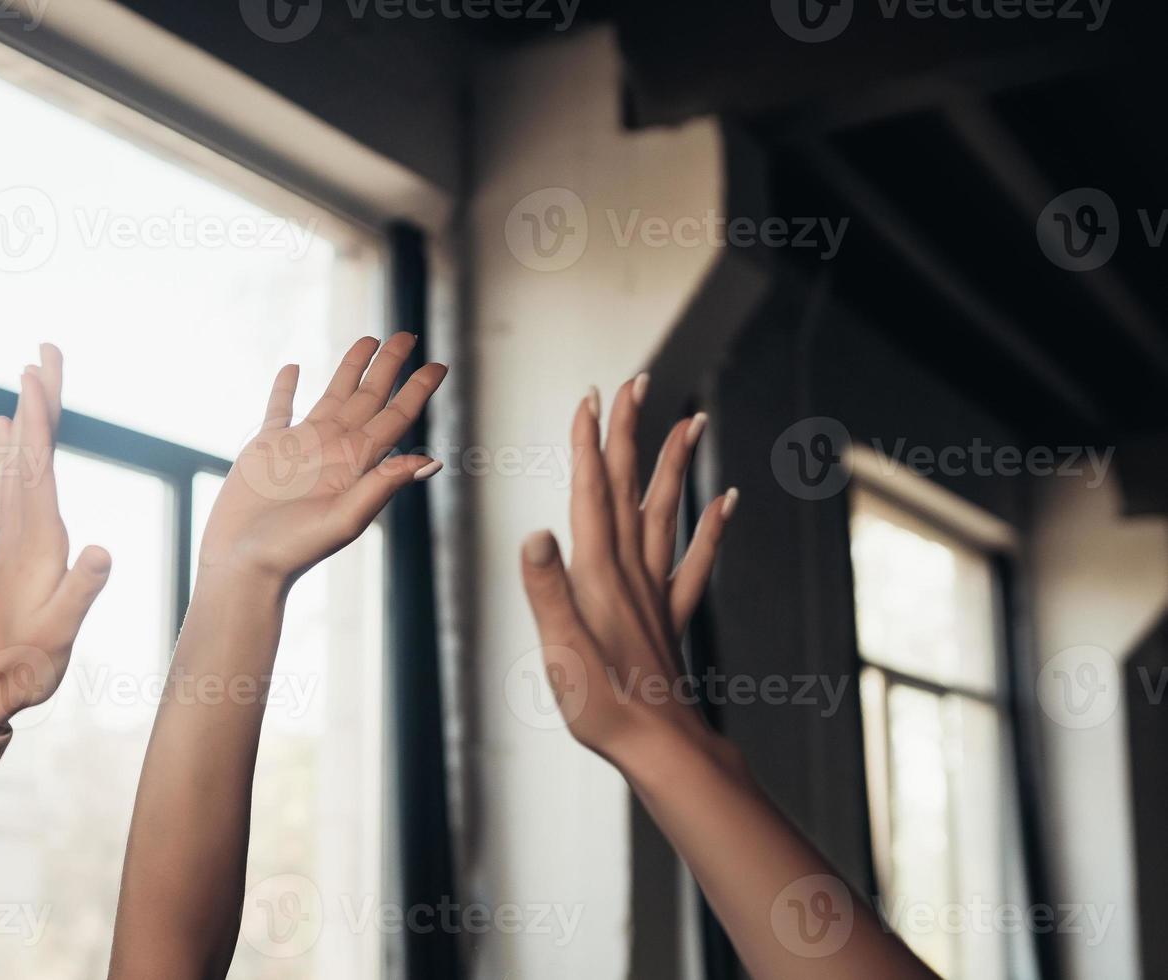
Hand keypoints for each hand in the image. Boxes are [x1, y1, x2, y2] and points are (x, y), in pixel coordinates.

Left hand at [0, 344, 111, 732]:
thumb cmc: (20, 667)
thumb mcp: (59, 634)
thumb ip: (81, 592)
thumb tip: (104, 551)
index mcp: (35, 541)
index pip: (37, 466)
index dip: (39, 418)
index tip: (38, 371)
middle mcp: (18, 530)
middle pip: (27, 451)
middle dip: (38, 400)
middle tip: (45, 351)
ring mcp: (9, 539)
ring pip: (15, 464)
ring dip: (23, 420)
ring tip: (25, 383)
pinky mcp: (8, 551)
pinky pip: (7, 486)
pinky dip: (9, 453)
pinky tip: (4, 443)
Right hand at [198, 333, 446, 586]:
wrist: (244, 564)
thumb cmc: (294, 550)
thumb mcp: (345, 520)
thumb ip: (383, 485)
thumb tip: (430, 460)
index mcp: (356, 464)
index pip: (395, 417)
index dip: (417, 391)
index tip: (439, 365)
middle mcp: (334, 450)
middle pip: (369, 397)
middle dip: (389, 366)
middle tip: (408, 334)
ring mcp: (300, 446)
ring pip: (332, 395)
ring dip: (350, 368)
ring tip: (368, 339)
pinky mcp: (266, 447)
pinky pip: (279, 409)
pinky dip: (285, 387)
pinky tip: (292, 368)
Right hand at [519, 375, 736, 770]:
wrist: (663, 748)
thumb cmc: (606, 709)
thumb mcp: (561, 653)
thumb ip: (547, 592)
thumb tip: (534, 535)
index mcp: (599, 578)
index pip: (591, 496)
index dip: (589, 445)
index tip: (590, 398)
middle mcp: (630, 575)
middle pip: (628, 489)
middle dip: (628, 433)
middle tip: (634, 383)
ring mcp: (653, 594)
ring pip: (664, 513)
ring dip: (672, 464)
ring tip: (687, 420)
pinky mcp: (667, 618)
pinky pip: (695, 560)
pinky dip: (713, 526)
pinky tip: (728, 500)